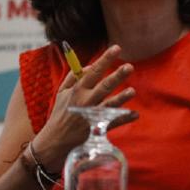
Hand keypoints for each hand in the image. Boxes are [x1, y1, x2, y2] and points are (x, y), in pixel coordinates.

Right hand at [33, 45, 137, 170]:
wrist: (55, 141)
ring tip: (132, 91)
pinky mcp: (97, 129)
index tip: (116, 48)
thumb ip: (73, 77)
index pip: (94, 71)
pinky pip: (113, 123)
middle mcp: (86, 101)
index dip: (105, 59)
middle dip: (117, 76)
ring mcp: (92, 116)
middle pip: (104, 86)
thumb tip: (90, 65)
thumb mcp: (61, 92)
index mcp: (77, 90)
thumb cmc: (60, 113)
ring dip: (121, 98)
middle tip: (129, 67)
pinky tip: (135, 114)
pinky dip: (124, 118)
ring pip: (110, 105)